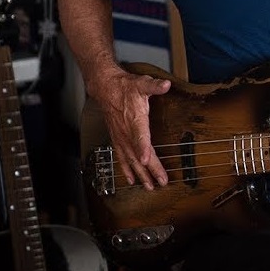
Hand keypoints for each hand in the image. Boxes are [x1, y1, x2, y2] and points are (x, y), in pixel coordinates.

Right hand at [92, 70, 171, 189]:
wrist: (105, 88)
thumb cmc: (125, 87)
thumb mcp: (141, 83)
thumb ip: (154, 85)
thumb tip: (164, 85)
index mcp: (134, 119)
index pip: (139, 136)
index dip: (143, 148)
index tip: (146, 160)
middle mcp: (126, 132)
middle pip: (138, 154)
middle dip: (149, 170)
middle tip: (161, 182)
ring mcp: (121, 137)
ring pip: (131, 160)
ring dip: (141, 174)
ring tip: (150, 186)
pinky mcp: (118, 139)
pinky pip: (122, 158)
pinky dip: (127, 170)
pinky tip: (132, 180)